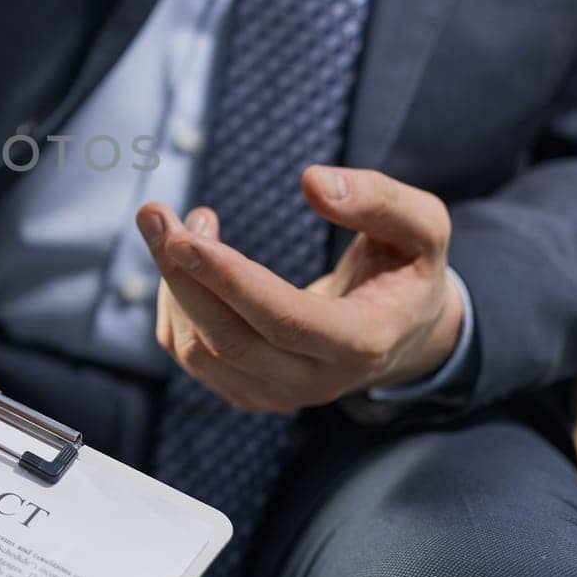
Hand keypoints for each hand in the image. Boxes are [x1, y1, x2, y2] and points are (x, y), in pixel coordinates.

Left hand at [136, 166, 464, 413]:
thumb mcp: (421, 226)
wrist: (401, 331)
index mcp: (363, 342)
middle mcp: (317, 381)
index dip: (231, 279)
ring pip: (199, 349)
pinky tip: (187, 258)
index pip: (285, 320)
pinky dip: (173, 302)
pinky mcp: (247, 391)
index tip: (185, 237)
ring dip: (173, 282)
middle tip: (155, 213)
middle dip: (182, 274)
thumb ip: (379, 200)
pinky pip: (189, 352)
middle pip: (229, 339)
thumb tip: (312, 182)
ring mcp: (279, 394)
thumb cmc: (407, 268)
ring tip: (179, 223)